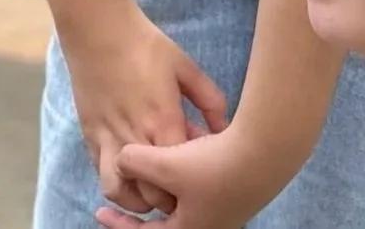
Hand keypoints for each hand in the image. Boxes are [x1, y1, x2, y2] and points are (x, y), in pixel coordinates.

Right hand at [63, 10, 228, 217]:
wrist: (98, 28)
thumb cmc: (144, 45)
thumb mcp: (186, 68)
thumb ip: (210, 100)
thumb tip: (225, 127)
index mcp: (163, 122)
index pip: (181, 176)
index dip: (192, 182)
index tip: (198, 173)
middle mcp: (134, 137)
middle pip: (153, 195)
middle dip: (168, 199)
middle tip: (178, 184)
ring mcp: (108, 138)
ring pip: (121, 193)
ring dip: (137, 197)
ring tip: (149, 183)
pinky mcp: (90, 135)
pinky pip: (101, 173)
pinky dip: (116, 180)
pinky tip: (129, 168)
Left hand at [94, 128, 289, 228]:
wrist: (265, 151)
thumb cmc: (212, 165)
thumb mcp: (164, 163)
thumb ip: (133, 163)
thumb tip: (119, 161)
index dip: (120, 224)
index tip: (100, 211)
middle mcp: (209, 224)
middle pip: (166, 217)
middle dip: (145, 198)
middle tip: (126, 187)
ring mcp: (224, 208)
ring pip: (183, 196)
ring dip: (166, 177)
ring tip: (154, 155)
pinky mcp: (234, 188)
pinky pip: (199, 183)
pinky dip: (186, 167)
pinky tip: (185, 144)